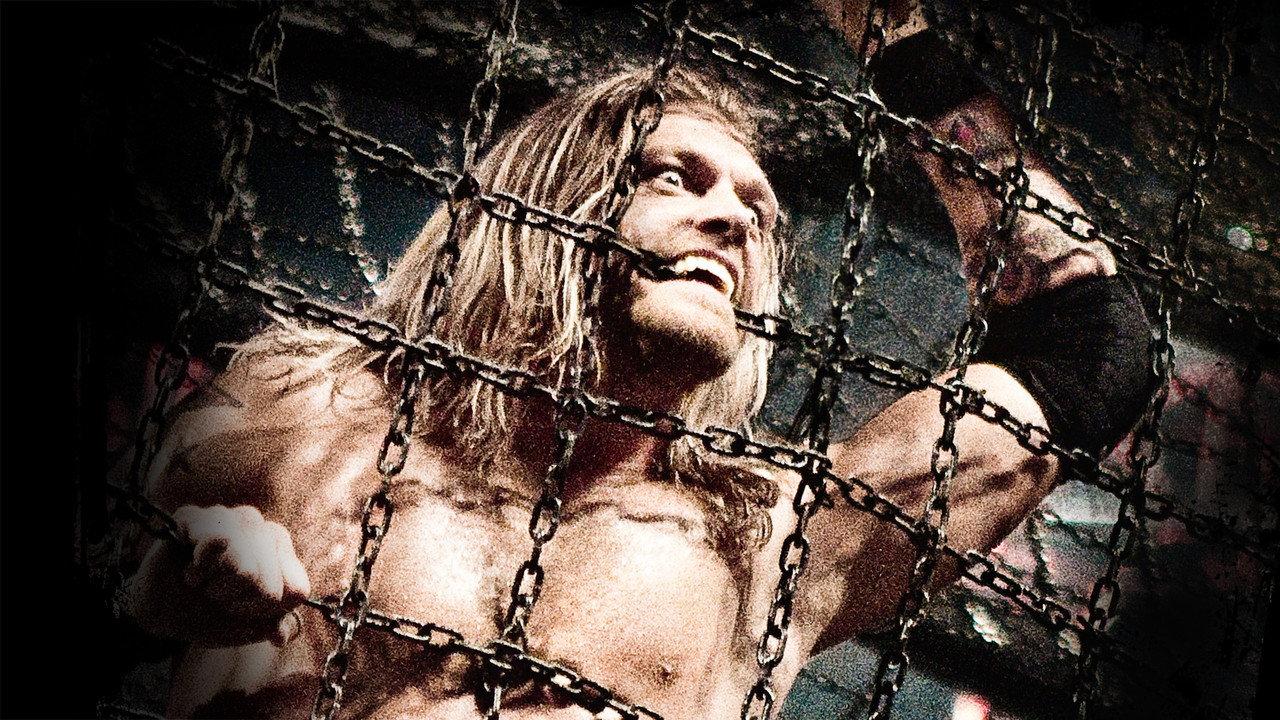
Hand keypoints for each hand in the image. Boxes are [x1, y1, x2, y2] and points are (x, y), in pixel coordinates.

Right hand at [126, 504, 310, 647]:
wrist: (164, 613)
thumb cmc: (212, 613)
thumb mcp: (250, 627)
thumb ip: (277, 628)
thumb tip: (281, 634)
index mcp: (284, 555)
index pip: (295, 591)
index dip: (266, 611)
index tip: (244, 608)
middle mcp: (263, 529)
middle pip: (268, 585)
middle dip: (237, 602)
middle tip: (217, 595)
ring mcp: (230, 518)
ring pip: (245, 569)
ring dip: (218, 589)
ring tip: (204, 582)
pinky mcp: (198, 516)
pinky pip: (216, 542)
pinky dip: (200, 571)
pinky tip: (191, 569)